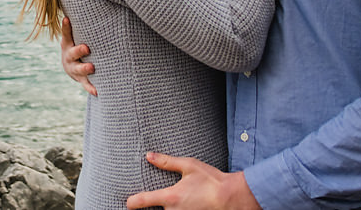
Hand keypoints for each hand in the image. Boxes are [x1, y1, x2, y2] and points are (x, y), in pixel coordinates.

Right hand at [60, 17, 96, 95]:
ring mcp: (74, 69)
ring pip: (78, 70)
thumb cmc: (78, 45)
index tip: (68, 19)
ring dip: (84, 68)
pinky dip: (91, 87)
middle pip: (72, 53)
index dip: (66, 28)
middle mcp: (69, 57)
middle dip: (78, 50)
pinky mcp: (81, 80)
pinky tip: (98, 91)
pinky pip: (86, 84)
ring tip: (92, 67)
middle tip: (86, 47)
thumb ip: (78, 24)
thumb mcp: (75, 34)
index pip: (66, 34)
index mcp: (67, 44)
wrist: (72, 66)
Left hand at [126, 153, 259, 208]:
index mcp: (171, 197)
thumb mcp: (189, 166)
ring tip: (175, 200)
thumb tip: (149, 156)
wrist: (232, 197)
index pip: (144, 201)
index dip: (133, 202)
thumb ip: (167, 162)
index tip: (128, 203)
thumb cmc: (211, 180)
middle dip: (151, 207)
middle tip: (148, 201)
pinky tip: (182, 204)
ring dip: (167, 209)